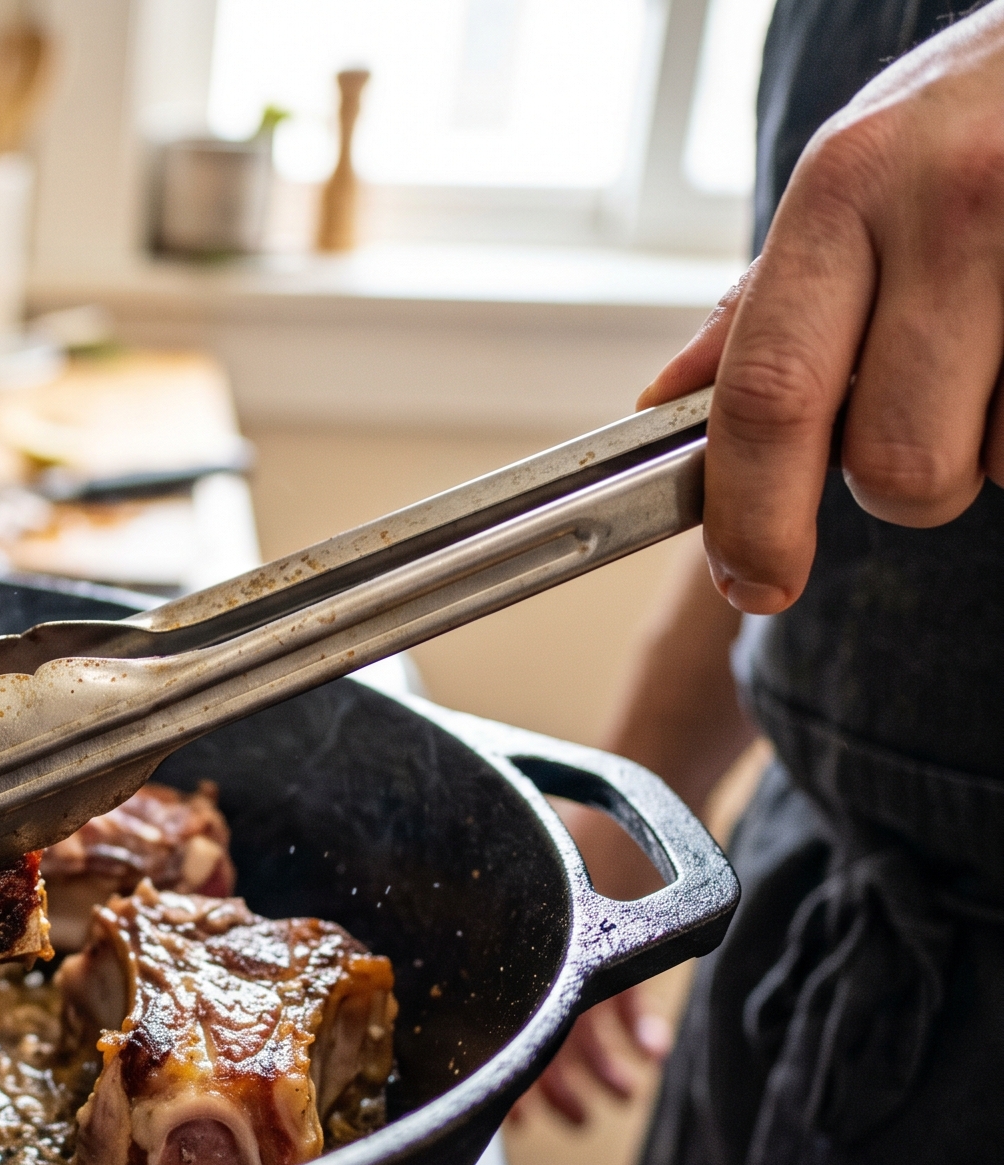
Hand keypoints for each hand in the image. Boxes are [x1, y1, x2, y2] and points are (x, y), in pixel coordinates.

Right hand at [509, 801, 675, 1128]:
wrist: (636, 771)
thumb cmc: (560, 813)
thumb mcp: (533, 883)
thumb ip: (516, 962)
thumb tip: (488, 1031)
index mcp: (495, 943)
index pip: (492, 1027)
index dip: (504, 1079)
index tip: (513, 1118)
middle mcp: (530, 948)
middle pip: (540, 1032)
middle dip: (560, 1087)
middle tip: (578, 1120)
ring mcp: (572, 944)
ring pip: (582, 1022)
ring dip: (602, 1065)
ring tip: (622, 1094)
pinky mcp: (612, 936)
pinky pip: (622, 994)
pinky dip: (639, 1024)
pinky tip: (653, 1049)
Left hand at [639, 3, 1003, 613]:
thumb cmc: (976, 111)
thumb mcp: (855, 172)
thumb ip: (772, 297)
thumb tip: (670, 405)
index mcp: (844, 187)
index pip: (768, 394)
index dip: (752, 515)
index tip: (753, 578)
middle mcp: (947, 205)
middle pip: (897, 459)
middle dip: (902, 480)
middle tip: (925, 412)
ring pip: (1002, 456)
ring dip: (997, 435)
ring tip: (1000, 339)